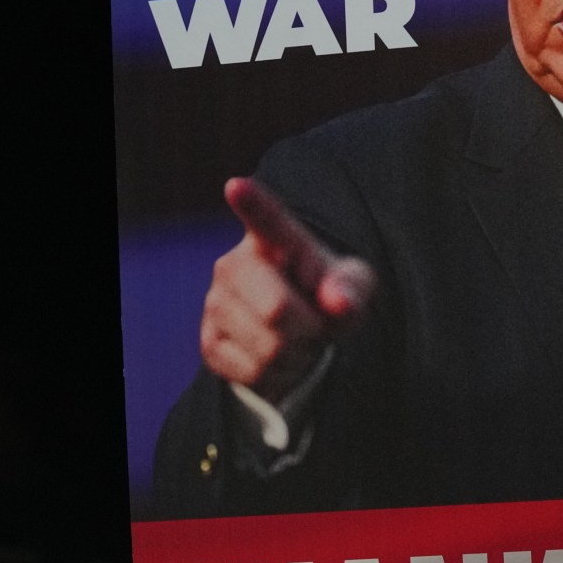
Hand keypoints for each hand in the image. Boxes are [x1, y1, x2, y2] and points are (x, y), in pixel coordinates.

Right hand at [200, 177, 375, 400]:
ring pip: (268, 347)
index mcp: (275, 240)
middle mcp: (234, 265)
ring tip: (296, 340)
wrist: (303, 337)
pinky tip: (278, 360)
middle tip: (314, 324)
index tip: (236, 186)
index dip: (252, 205)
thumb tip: (337, 301)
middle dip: (308, 328)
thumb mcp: (353, 291)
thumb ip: (353, 290)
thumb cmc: (328, 300)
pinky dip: (278, 376)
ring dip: (296, 355)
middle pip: (275, 308)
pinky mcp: (209, 342)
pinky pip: (253, 372)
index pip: (266, 220)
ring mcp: (215, 303)